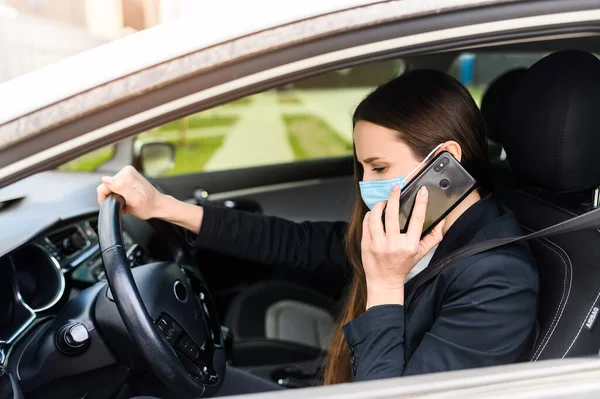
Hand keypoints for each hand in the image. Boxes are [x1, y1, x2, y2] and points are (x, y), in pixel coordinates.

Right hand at [96, 165, 165, 219]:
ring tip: (126, 203)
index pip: (104, 186)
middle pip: (107, 185)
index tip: (116, 205)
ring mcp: (127, 173)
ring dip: (116, 197)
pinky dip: (119, 194)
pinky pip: (116, 186)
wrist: (158, 205)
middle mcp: (126, 171)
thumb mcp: (133, 200)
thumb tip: (105, 179)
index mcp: (127, 175)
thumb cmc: (148, 206)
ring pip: (110, 186)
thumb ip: (120, 188)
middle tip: (123, 205)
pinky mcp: (128, 177)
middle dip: (112, 197)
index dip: (106, 198)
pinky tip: (126, 199)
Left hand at [361, 185, 444, 308]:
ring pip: (376, 216)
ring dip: (379, 204)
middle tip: (396, 188)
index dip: (421, 203)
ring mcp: (378, 244)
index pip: (417, 219)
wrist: (384, 281)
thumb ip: (434, 237)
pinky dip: (370, 215)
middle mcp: (394, 244)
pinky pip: (367, 223)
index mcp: (410, 245)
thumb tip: (442, 220)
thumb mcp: (422, 253)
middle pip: (392, 213)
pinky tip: (374, 213)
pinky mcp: (366, 244)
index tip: (422, 191)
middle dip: (394, 197)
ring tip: (384, 201)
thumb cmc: (403, 265)